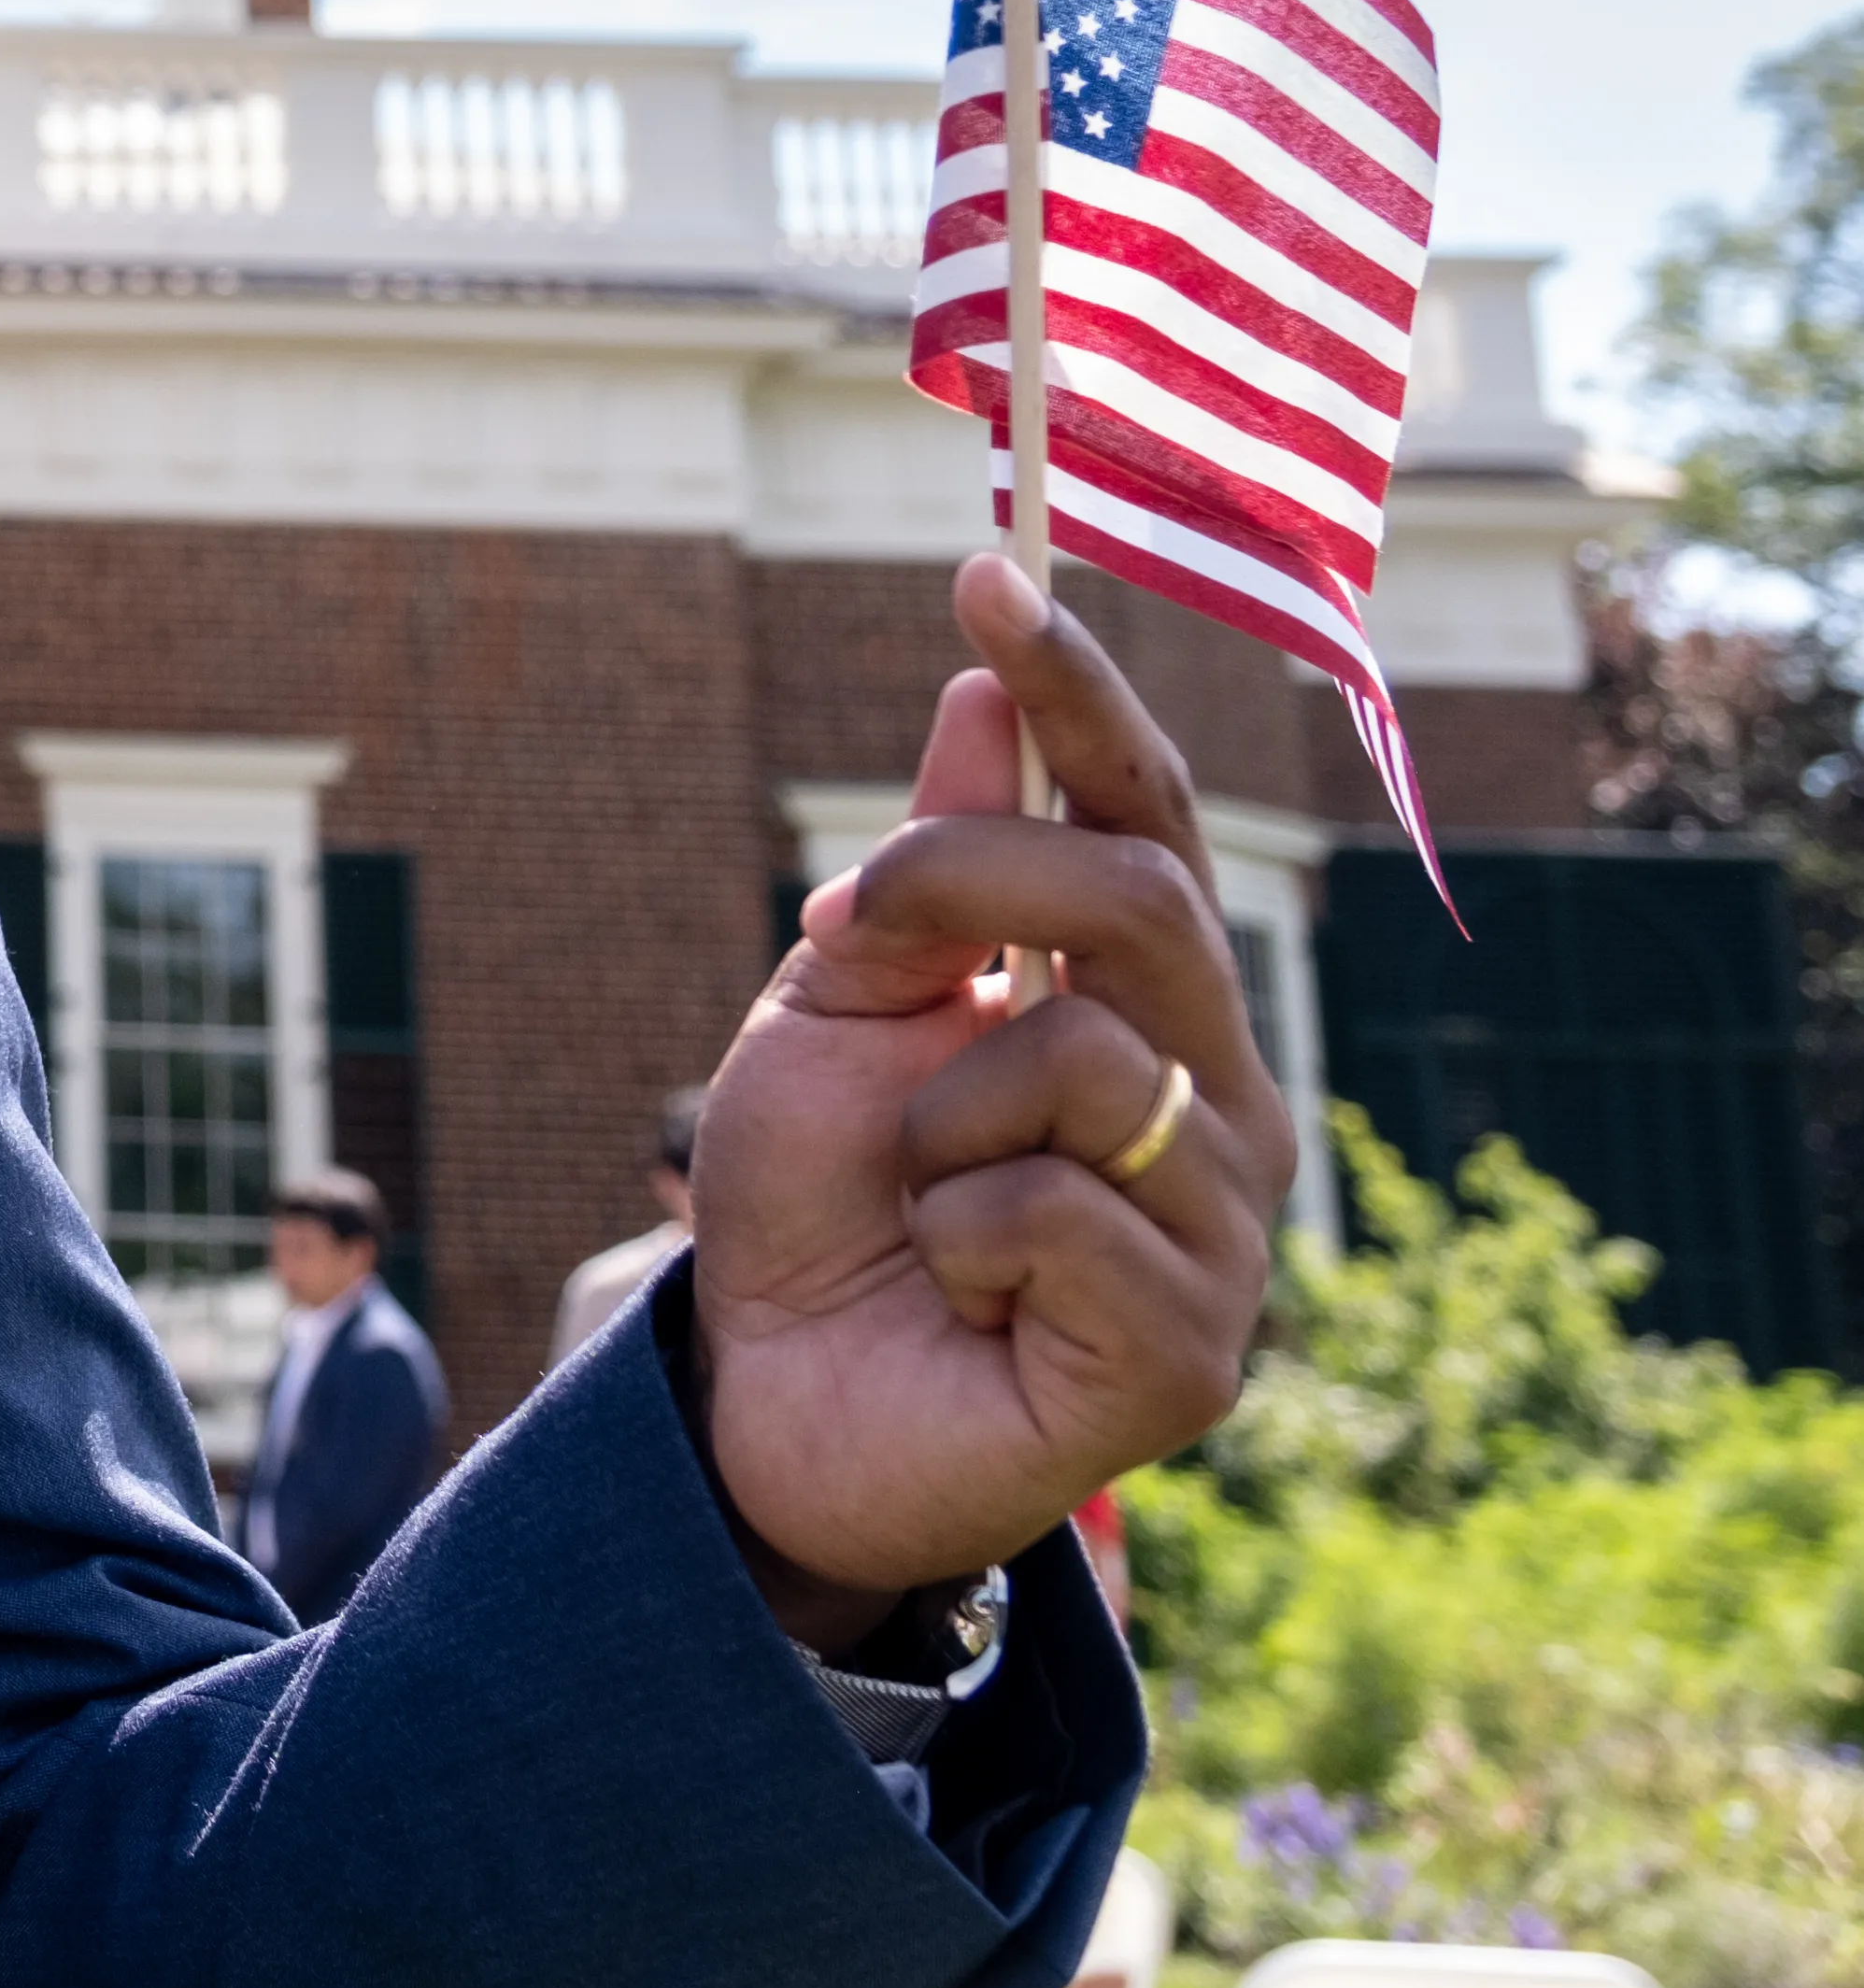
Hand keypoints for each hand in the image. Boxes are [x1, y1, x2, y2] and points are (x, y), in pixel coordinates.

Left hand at [686, 553, 1285, 1633]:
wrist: (764, 1410)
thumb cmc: (811, 1219)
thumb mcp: (832, 1016)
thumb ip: (924, 879)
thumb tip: (981, 694)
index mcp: (1144, 1009)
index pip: (1142, 819)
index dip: (1076, 696)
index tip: (987, 576)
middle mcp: (1218, 1099)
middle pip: (1143, 899)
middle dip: (970, 883)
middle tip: (849, 928)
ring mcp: (1223, 1224)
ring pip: (1088, 1058)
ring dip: (940, 1115)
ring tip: (919, 1205)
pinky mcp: (1192, 1343)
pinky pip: (1052, 1206)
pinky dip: (952, 1234)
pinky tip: (955, 1294)